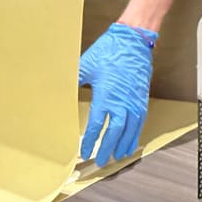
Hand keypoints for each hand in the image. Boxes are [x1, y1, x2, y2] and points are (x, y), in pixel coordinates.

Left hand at [78, 22, 157, 166]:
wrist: (134, 39)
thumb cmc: (109, 51)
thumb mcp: (86, 65)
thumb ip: (74, 81)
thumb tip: (58, 90)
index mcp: (106, 94)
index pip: (98, 124)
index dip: (91, 140)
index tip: (85, 152)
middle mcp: (122, 100)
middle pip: (116, 131)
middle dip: (108, 148)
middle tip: (102, 161)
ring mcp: (135, 98)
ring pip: (132, 127)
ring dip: (125, 143)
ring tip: (119, 156)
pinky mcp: (143, 95)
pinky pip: (141, 119)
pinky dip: (137, 132)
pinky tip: (133, 140)